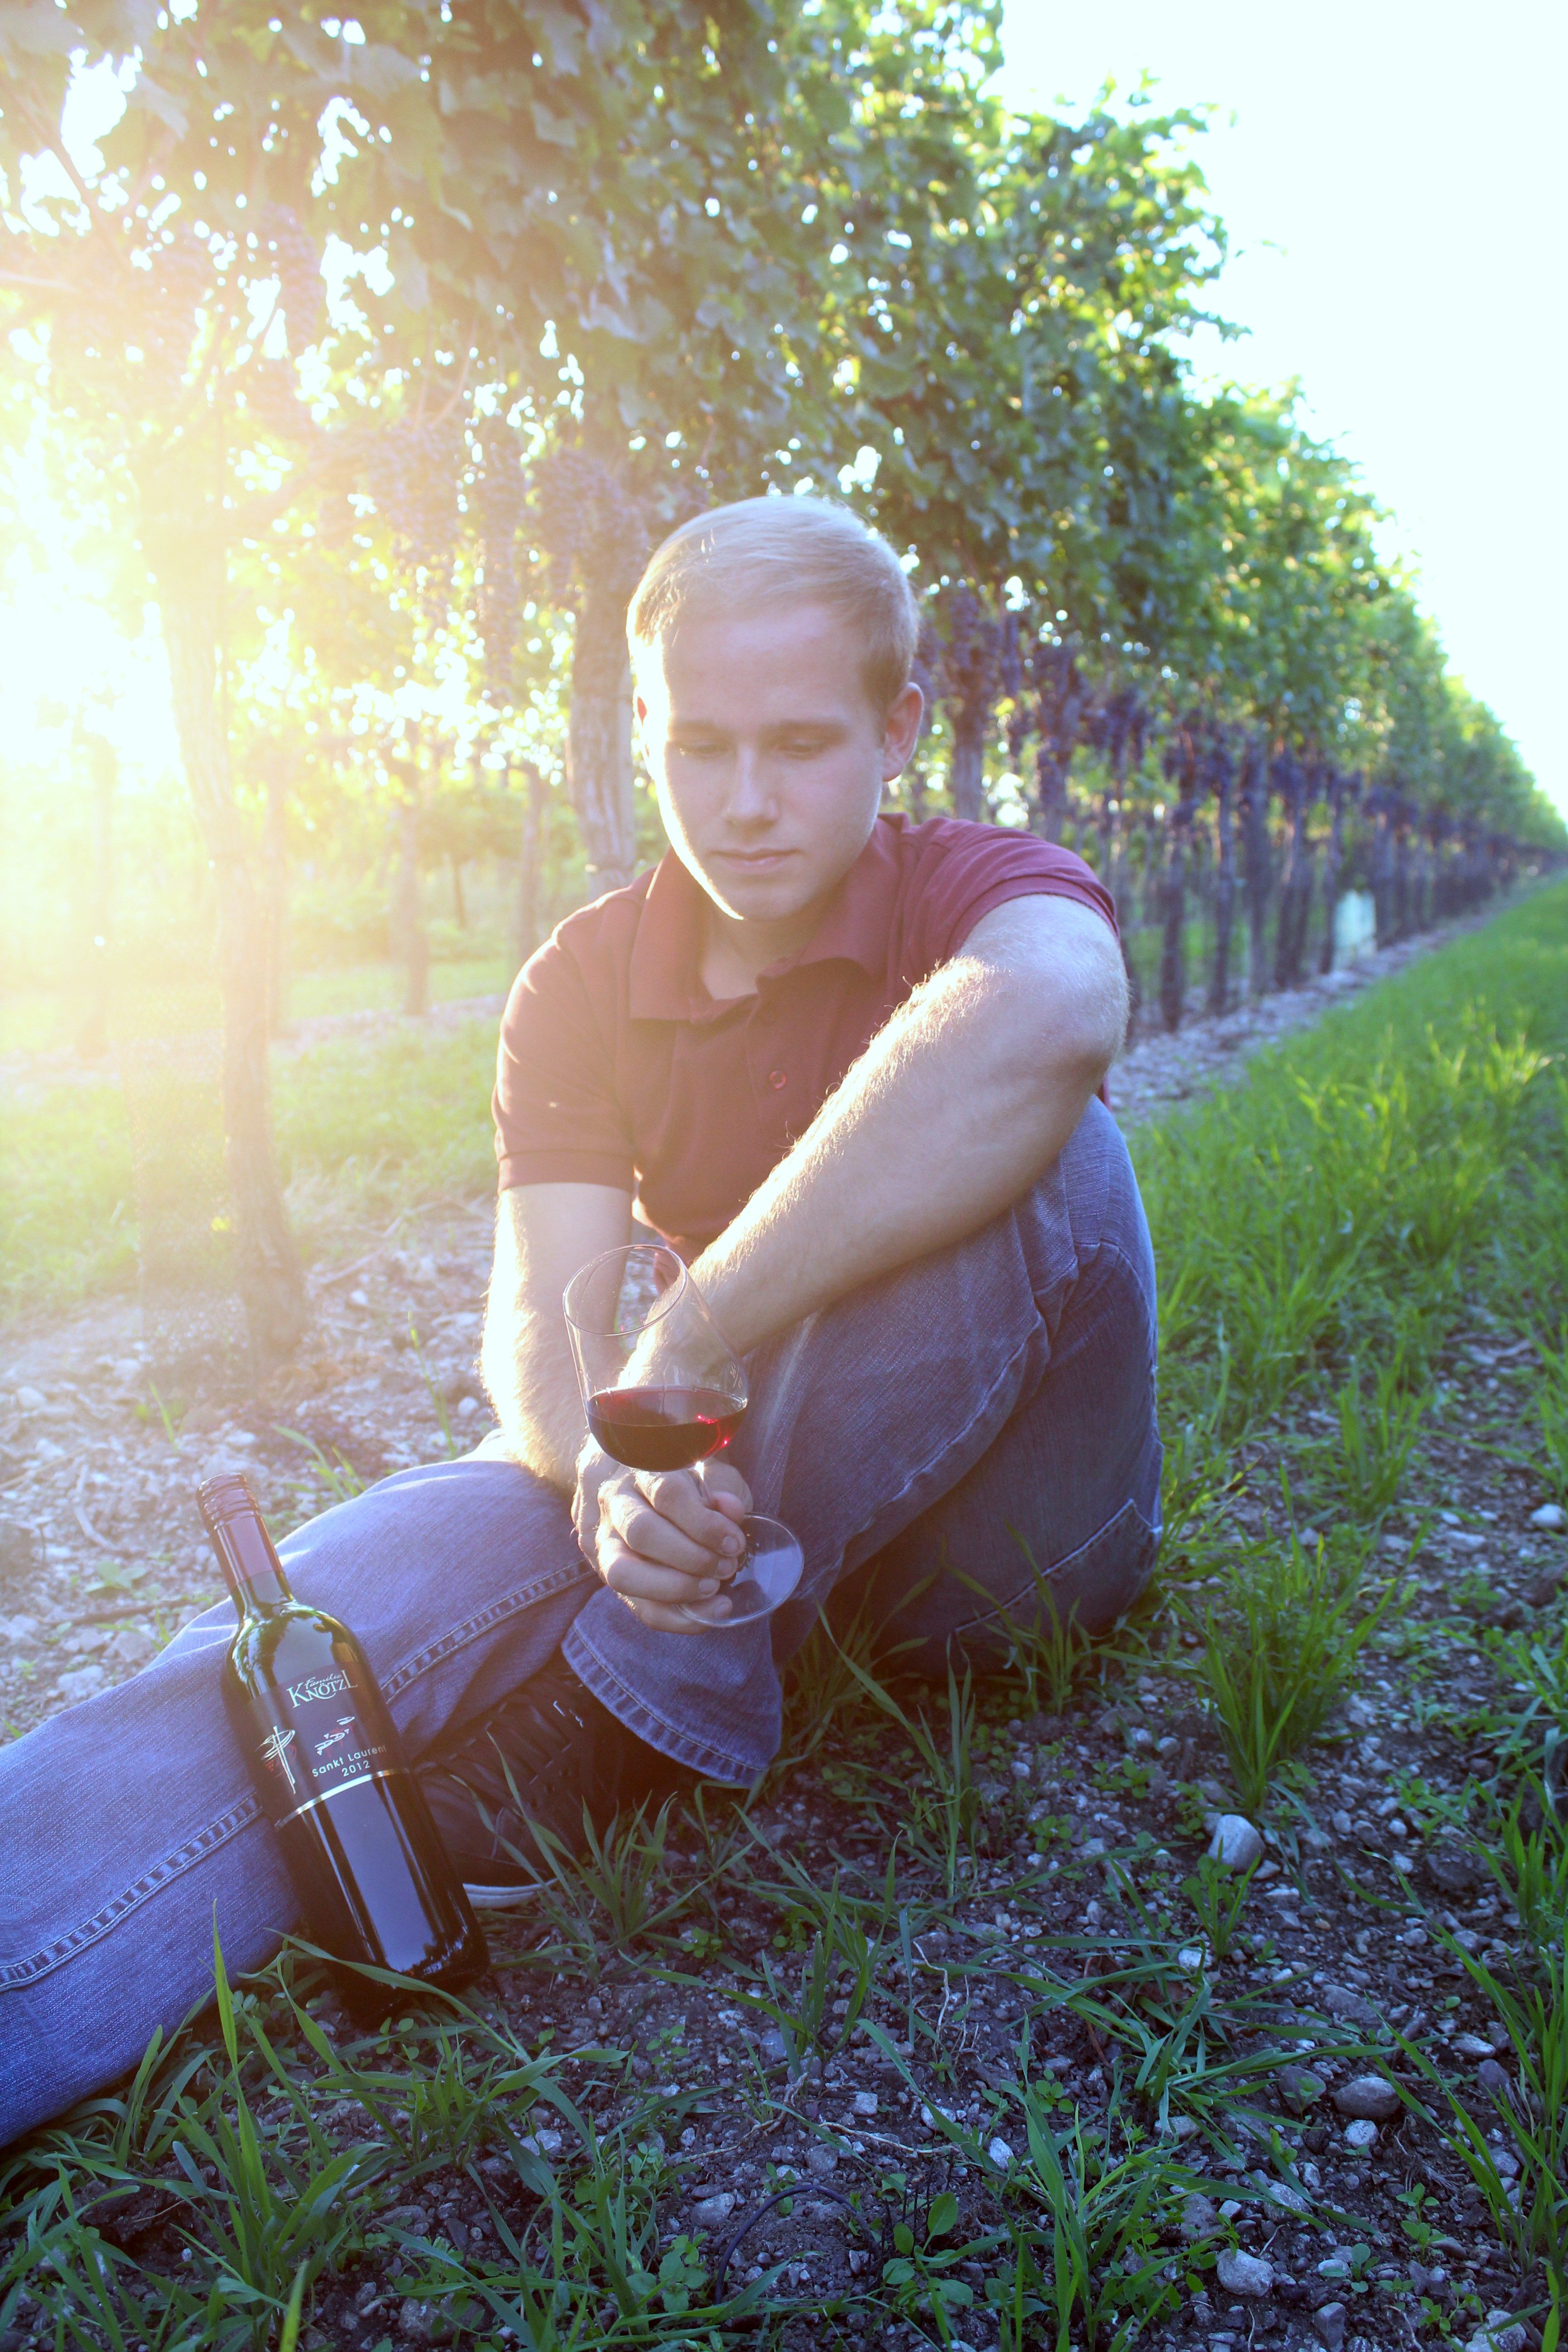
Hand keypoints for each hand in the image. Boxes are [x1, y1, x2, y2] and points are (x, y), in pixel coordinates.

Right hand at [573, 1445, 752, 1633]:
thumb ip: (722, 1484)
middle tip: (726, 1565)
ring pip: (624, 1573)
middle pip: (642, 1533)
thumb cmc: (683, 1481)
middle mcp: (615, 1505)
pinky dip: (678, 1618)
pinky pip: (640, 1608)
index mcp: (642, 1472)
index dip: (704, 1523)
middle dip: (691, 1557)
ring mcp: (606, 1543)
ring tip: (713, 1587)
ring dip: (675, 1588)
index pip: (667, 1494)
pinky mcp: (614, 1579)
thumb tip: (731, 1509)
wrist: (636, 1489)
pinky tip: (709, 1612)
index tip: (733, 1540)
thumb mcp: (707, 1471)